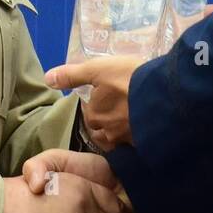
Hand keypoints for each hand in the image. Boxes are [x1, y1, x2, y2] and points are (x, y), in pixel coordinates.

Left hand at [44, 6, 212, 150]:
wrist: (166, 95)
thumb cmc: (129, 79)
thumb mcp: (98, 69)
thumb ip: (73, 75)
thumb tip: (46, 79)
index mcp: (95, 116)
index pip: (90, 112)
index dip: (97, 102)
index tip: (108, 93)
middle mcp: (108, 133)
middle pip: (103, 128)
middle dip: (107, 120)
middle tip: (120, 105)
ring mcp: (129, 141)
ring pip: (119, 138)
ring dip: (122, 129)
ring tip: (132, 118)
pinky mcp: (147, 144)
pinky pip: (138, 142)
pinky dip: (138, 136)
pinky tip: (145, 127)